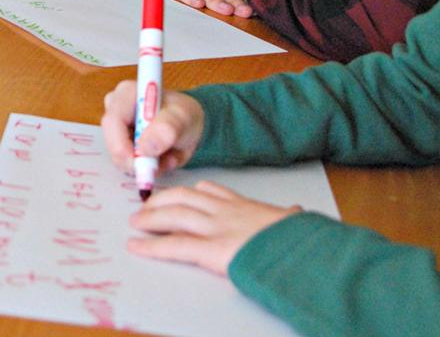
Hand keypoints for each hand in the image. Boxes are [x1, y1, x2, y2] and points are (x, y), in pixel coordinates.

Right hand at [101, 80, 204, 174]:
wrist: (187, 125)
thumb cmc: (183, 115)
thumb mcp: (183, 118)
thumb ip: (167, 128)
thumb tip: (145, 147)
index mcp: (127, 93)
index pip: (112, 121)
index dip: (121, 146)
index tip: (140, 163)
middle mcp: (115, 108)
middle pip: (112, 143)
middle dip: (135, 161)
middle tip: (158, 165)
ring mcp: (114, 127)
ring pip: (119, 158)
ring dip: (144, 166)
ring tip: (166, 158)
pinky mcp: (119, 145)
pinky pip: (126, 165)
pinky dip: (144, 168)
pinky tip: (159, 160)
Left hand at [128, 180, 301, 275]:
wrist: (304, 248)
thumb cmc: (301, 238)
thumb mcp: (294, 221)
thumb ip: (290, 216)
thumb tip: (297, 212)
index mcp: (246, 205)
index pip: (213, 190)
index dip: (192, 190)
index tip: (181, 191)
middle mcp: (227, 211)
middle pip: (186, 197)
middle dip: (163, 200)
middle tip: (146, 206)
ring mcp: (218, 227)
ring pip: (176, 215)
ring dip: (151, 218)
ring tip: (135, 222)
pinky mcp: (212, 249)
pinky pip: (175, 245)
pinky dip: (152, 246)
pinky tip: (137, 246)